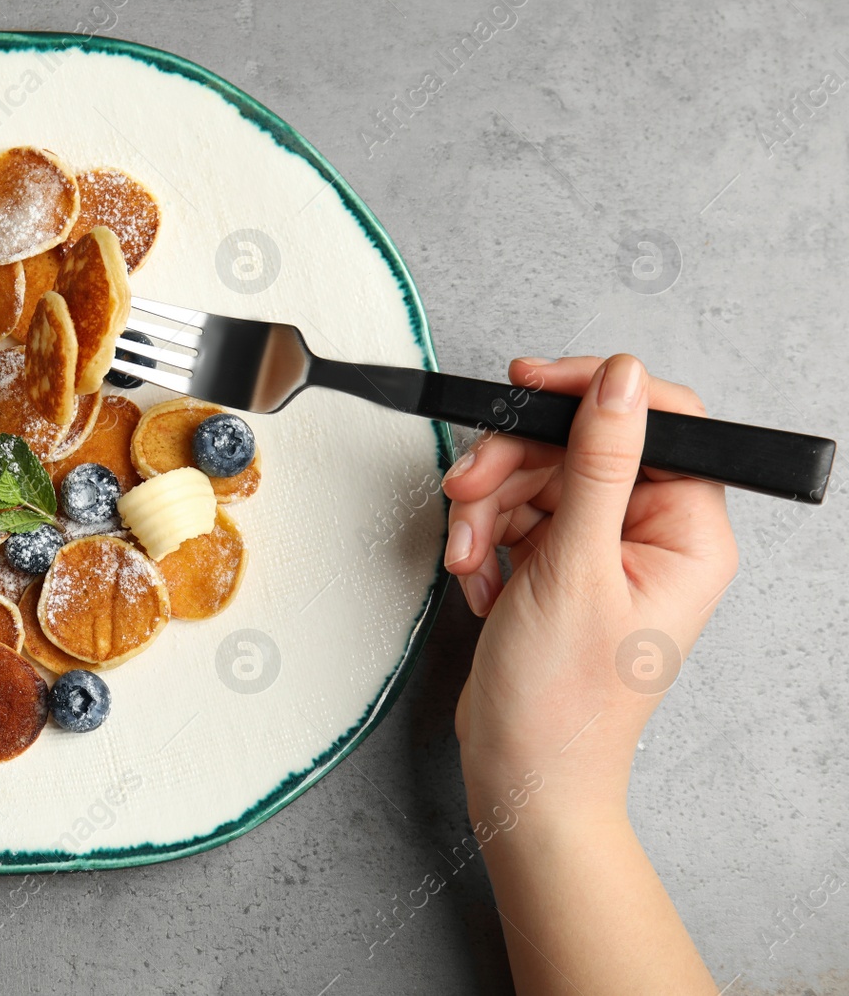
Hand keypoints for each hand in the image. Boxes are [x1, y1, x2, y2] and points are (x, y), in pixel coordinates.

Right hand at [441, 354, 738, 816]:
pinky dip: (483, 538)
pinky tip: (478, 579)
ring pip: (537, 476)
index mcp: (687, 533)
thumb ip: (599, 464)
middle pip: (579, 444)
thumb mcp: (575, 567)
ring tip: (468, 557)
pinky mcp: (560, 565)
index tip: (528, 385)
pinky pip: (515, 514)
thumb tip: (622, 379)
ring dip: (487, 507)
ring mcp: (603, 550)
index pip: (657, 420)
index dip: (591, 392)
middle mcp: (653, 535)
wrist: (521, 775)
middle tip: (467, 489)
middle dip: (512, 465)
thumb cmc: (562, 701)